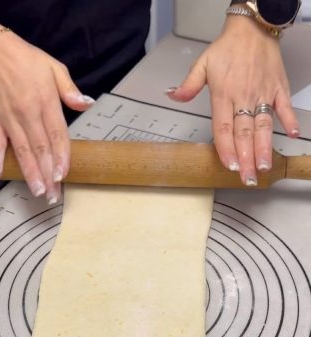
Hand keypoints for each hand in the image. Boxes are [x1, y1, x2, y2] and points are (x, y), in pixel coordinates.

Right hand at [0, 30, 92, 203]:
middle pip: (40, 147)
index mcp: (46, 101)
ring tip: (37, 190)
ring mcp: (9, 117)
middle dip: (48, 173)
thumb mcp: (55, 69)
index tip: (64, 174)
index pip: (57, 134)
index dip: (61, 156)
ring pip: (21, 149)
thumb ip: (70, 90)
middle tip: (53, 193)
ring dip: (29, 172)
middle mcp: (27, 111)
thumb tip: (87, 104)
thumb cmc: (26, 60)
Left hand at [168, 15, 298, 186]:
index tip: (229, 166)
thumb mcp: (201, 65)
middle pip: (244, 133)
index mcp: (224, 95)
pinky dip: (290, 120)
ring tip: (264, 166)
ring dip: (264, 147)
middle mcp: (244, 97)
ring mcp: (263, 94)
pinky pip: (284, 107)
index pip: (223, 128)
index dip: (226, 149)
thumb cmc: (227, 48)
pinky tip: (292, 135)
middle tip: (247, 178)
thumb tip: (172, 96)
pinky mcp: (278, 88)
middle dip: (246, 158)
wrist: (252, 30)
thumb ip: (188, 85)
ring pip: (264, 125)